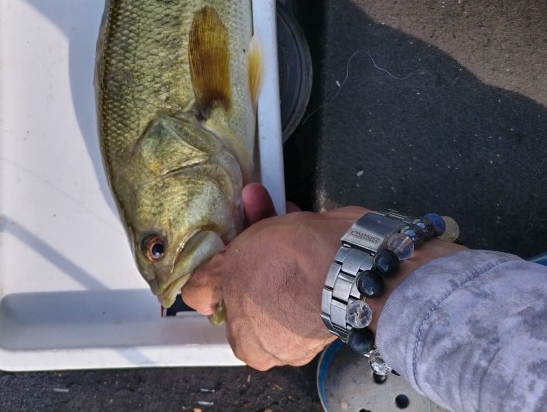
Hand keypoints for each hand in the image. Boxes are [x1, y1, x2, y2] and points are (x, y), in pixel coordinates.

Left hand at [182, 185, 463, 369]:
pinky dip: (297, 232)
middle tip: (240, 217)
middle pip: (252, 284)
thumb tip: (196, 291)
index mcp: (254, 346)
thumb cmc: (286, 277)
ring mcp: (311, 312)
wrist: (351, 262)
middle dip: (245, 246)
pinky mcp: (335, 286)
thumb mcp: (227, 274)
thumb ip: (205, 285)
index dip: (221, 278)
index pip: (225, 310)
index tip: (219, 254)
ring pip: (279, 268)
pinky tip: (287, 207)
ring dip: (268, 231)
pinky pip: (307, 258)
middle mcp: (283, 337)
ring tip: (260, 199)